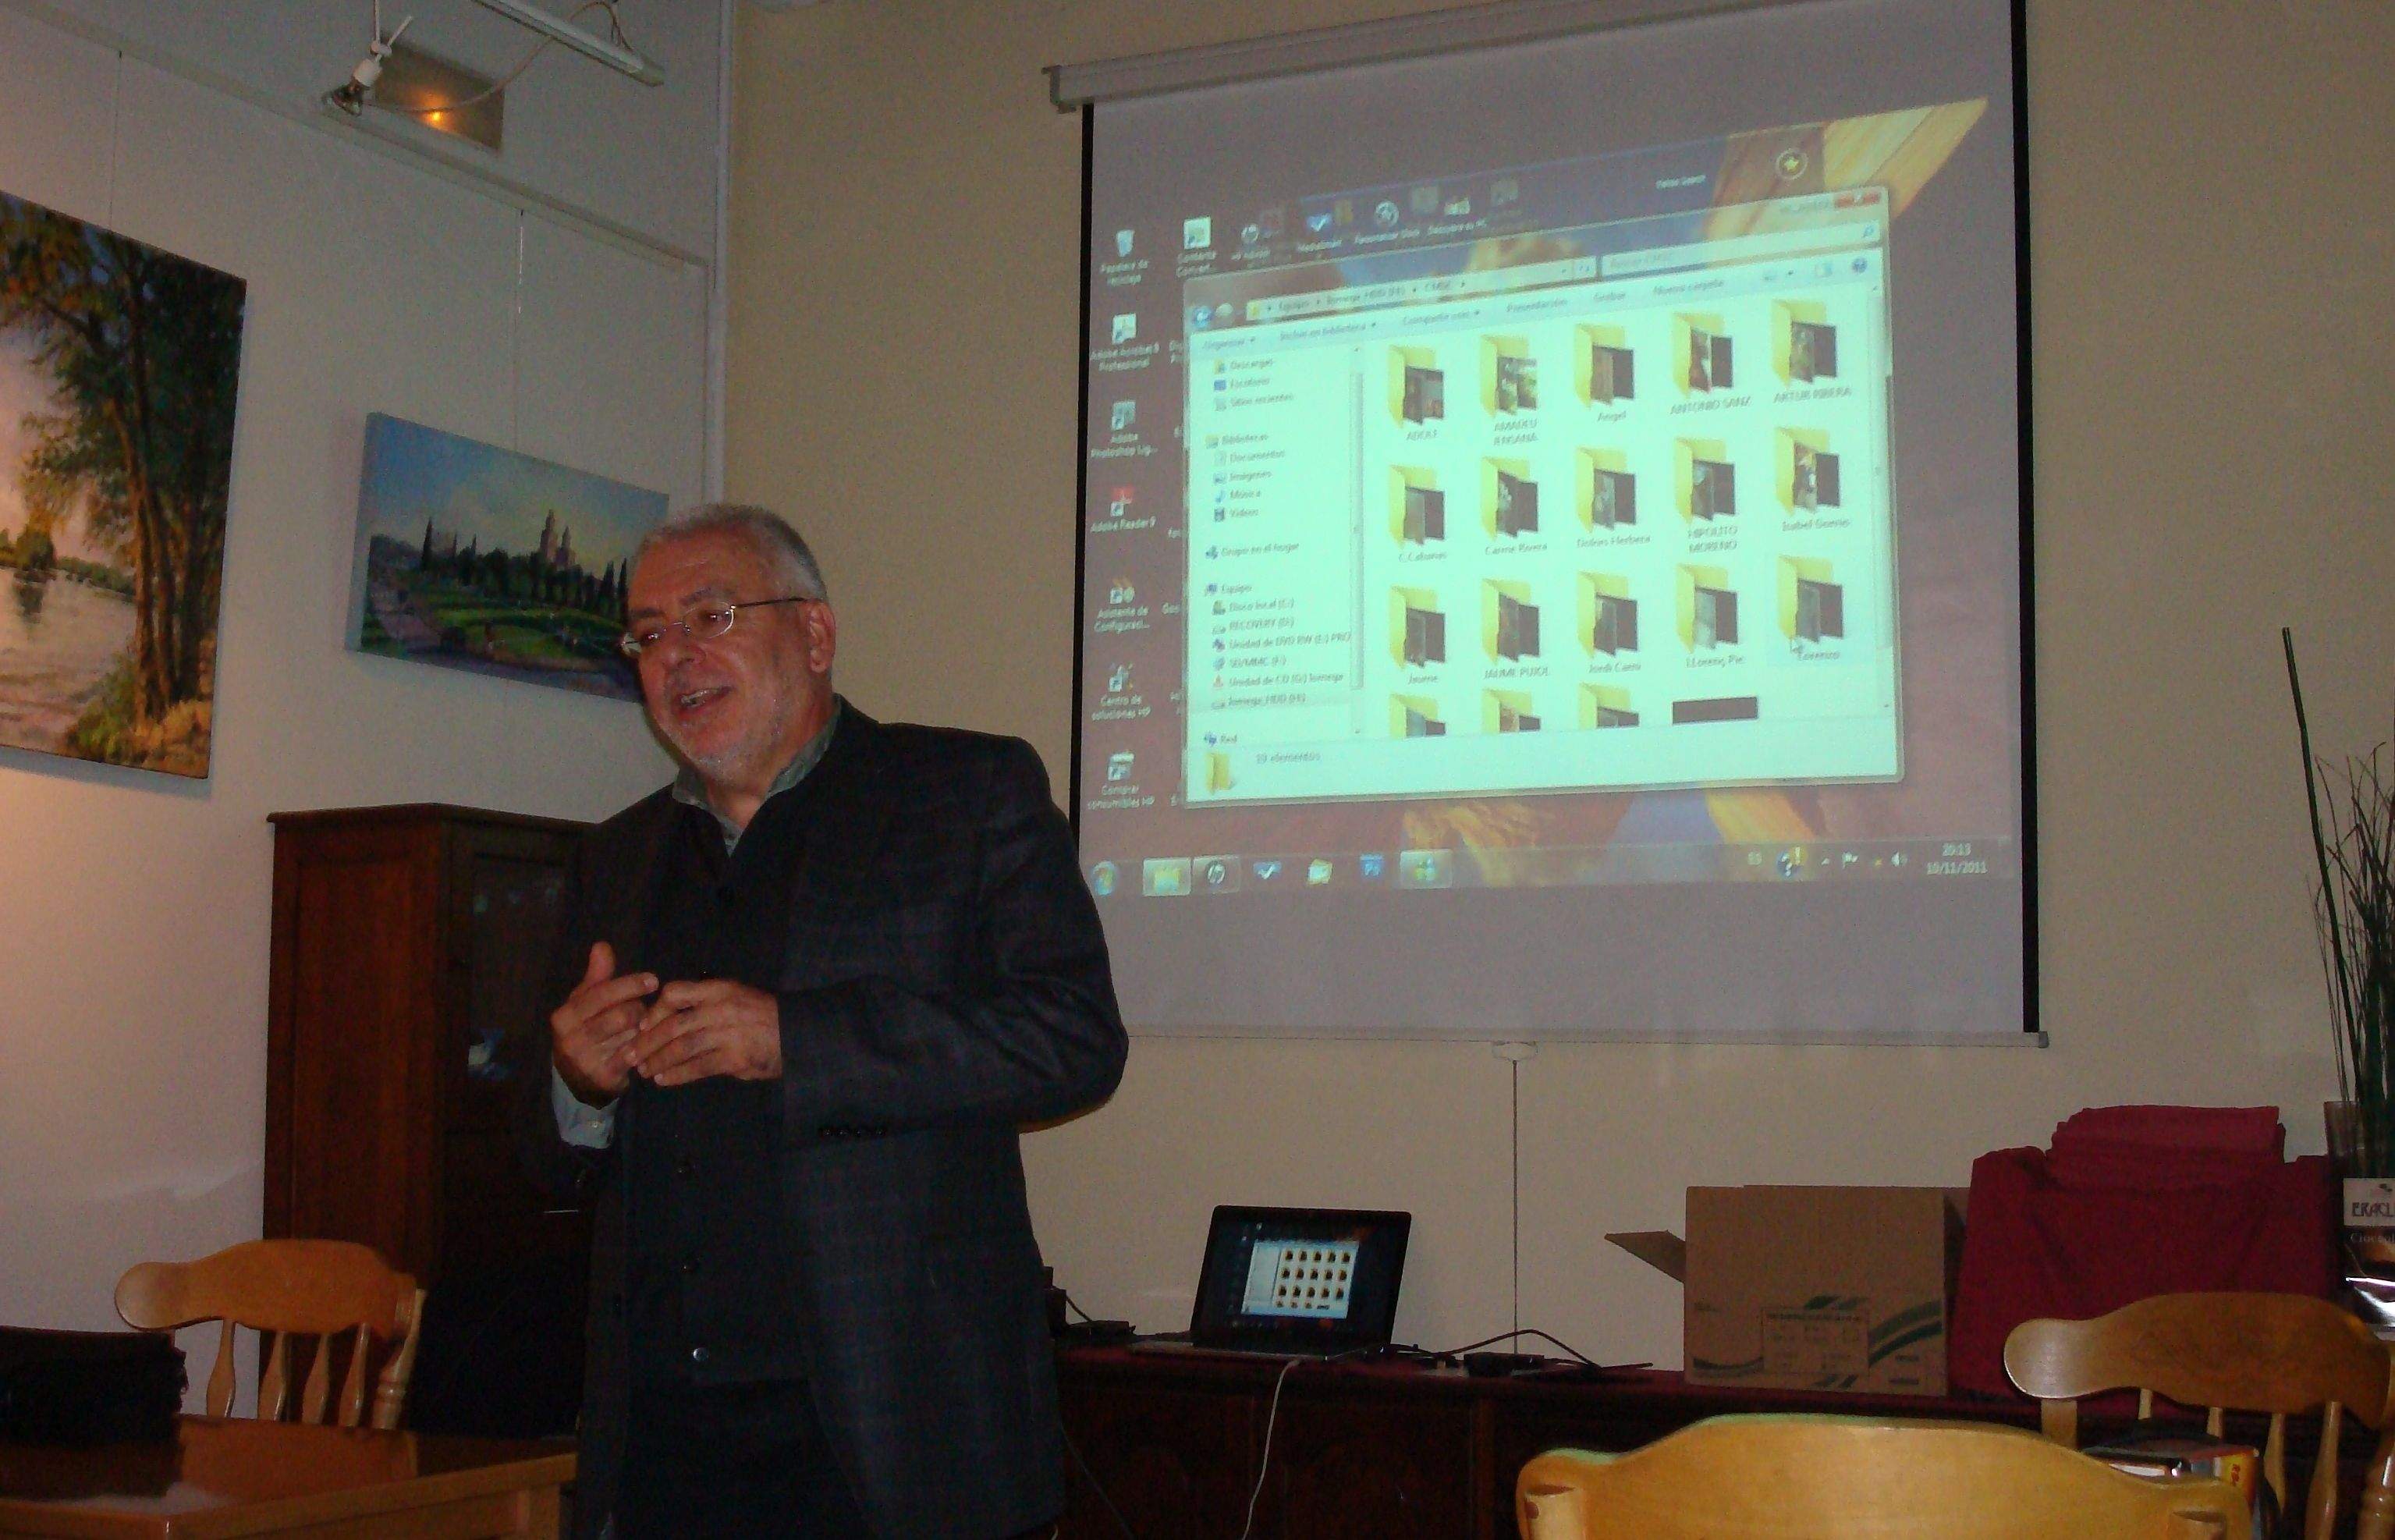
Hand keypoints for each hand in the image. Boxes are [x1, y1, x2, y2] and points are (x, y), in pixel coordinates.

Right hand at [549, 941, 653, 1106]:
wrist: (577, 1079)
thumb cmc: (585, 1030)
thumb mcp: (585, 1002)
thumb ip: (596, 976)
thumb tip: (602, 946)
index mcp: (565, 1016)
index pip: (602, 993)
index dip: (630, 984)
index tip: (653, 980)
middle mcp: (571, 1039)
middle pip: (622, 1014)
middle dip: (639, 1010)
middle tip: (643, 1011)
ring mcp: (587, 1060)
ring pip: (631, 1035)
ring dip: (643, 1028)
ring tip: (643, 1027)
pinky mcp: (604, 1076)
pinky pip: (635, 1055)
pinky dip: (646, 1046)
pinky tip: (650, 1042)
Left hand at [627, 979, 783, 1086]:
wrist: (798, 1034)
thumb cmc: (763, 1016)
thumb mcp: (735, 997)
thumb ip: (705, 1004)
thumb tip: (667, 1020)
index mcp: (719, 989)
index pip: (675, 994)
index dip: (654, 1011)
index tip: (643, 1025)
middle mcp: (721, 1008)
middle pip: (672, 1024)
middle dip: (646, 1042)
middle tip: (630, 1055)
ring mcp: (728, 1034)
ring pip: (681, 1047)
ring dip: (658, 1061)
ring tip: (644, 1071)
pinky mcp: (735, 1058)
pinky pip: (698, 1067)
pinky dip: (677, 1075)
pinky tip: (663, 1080)